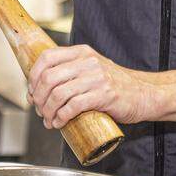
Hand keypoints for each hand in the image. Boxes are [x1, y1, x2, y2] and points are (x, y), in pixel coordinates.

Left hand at [28, 45, 161, 127]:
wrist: (144, 94)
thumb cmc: (114, 85)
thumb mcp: (91, 69)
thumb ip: (71, 71)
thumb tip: (40, 87)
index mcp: (81, 52)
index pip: (47, 58)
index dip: (33, 76)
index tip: (31, 92)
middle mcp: (88, 62)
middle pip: (49, 78)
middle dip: (38, 97)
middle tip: (39, 110)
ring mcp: (97, 78)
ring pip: (59, 94)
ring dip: (48, 110)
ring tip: (48, 120)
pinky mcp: (105, 95)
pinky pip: (74, 106)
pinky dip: (61, 117)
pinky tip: (59, 123)